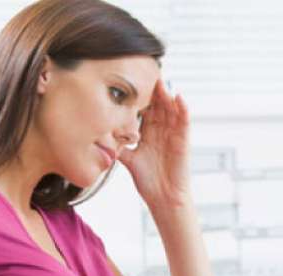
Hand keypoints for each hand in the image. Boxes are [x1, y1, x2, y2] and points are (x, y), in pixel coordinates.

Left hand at [118, 80, 191, 208]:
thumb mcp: (128, 160)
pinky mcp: (184, 140)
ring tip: (160, 78)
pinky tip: (178, 96)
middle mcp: (162, 130)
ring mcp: (174, 133)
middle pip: (157, 103)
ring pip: (171, 107)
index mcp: (148, 132)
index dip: (137, 95)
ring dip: (166, 93)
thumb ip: (118, 147)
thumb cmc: (148, 181)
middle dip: (152, 88)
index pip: (143, 108)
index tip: (127, 79)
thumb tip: (98, 139)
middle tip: (144, 70)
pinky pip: (184, 121)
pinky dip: (183, 108)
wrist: (163, 198)